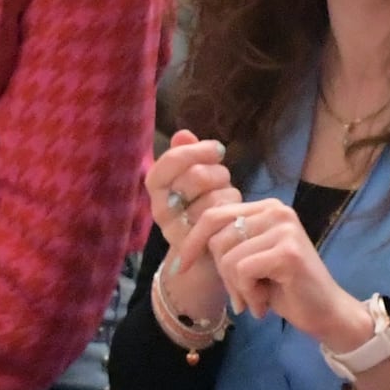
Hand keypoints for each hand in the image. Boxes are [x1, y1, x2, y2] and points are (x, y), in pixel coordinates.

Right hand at [144, 131, 240, 330]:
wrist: (206, 256)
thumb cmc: (203, 207)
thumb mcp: (195, 179)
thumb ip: (188, 156)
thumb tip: (184, 134)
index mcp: (156, 186)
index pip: (170, 161)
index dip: (195, 152)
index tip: (217, 150)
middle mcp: (160, 208)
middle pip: (196, 178)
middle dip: (218, 174)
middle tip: (223, 178)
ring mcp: (177, 230)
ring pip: (213, 198)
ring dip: (228, 194)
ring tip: (226, 200)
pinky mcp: (198, 246)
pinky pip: (222, 218)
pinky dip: (233, 212)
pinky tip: (233, 215)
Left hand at [198, 191, 363, 350]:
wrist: (325, 313)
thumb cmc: (285, 289)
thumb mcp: (250, 260)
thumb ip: (228, 244)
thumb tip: (186, 245)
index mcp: (265, 208)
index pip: (213, 215)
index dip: (193, 242)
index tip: (183, 267)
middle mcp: (276, 210)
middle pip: (217, 238)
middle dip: (223, 274)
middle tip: (242, 295)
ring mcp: (284, 228)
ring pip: (228, 257)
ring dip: (237, 288)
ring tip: (257, 298)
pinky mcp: (287, 252)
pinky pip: (242, 271)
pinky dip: (248, 294)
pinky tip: (265, 302)